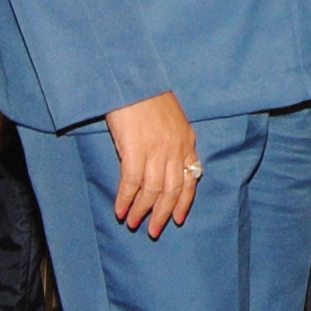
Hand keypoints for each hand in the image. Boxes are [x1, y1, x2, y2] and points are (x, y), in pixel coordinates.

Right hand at [104, 90, 199, 235]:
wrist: (132, 79)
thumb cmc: (148, 96)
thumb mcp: (171, 118)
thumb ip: (173, 141)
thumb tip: (166, 165)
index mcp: (186, 141)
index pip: (190, 179)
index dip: (183, 202)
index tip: (178, 219)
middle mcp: (175, 149)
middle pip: (172, 191)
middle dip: (163, 214)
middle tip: (154, 231)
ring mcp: (155, 151)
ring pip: (152, 191)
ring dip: (142, 211)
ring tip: (133, 223)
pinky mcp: (134, 150)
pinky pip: (131, 183)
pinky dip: (125, 199)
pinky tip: (119, 209)